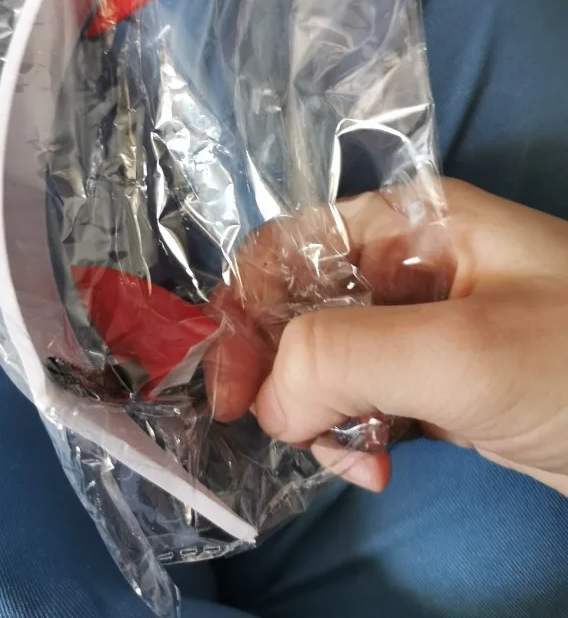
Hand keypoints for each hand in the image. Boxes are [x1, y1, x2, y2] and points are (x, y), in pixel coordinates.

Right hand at [205, 180, 567, 495]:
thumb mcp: (459, 351)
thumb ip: (343, 357)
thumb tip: (269, 401)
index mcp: (412, 222)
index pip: (291, 248)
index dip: (246, 310)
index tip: (232, 389)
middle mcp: (411, 266)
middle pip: (301, 308)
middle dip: (283, 373)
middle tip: (289, 434)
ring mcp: (425, 329)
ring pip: (326, 363)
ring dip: (318, 414)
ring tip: (353, 461)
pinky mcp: (440, 386)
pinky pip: (363, 402)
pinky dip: (353, 437)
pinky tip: (376, 469)